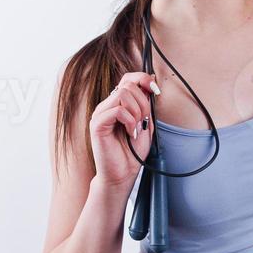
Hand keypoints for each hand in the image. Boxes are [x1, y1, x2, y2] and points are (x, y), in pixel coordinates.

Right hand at [89, 72, 158, 187]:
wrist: (122, 174)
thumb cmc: (133, 152)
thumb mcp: (146, 123)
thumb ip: (147, 104)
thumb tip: (151, 84)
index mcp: (118, 103)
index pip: (128, 78)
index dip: (143, 79)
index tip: (155, 90)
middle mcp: (107, 105)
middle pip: (128, 85)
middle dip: (143, 102)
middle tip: (144, 121)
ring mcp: (100, 113)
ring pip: (122, 94)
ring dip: (137, 111)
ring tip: (136, 128)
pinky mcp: (97, 124)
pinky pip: (117, 110)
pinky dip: (130, 121)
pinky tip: (130, 133)